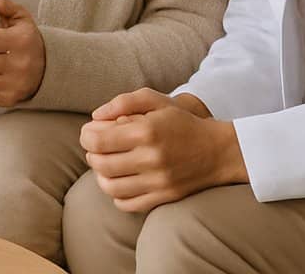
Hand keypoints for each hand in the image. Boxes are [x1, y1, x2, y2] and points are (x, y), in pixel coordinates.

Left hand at [80, 88, 244, 212]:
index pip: (98, 141)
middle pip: (101, 164)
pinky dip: (116, 195)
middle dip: (91, 155)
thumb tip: (95, 117)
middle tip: (96, 149)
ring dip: (100, 176)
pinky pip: (127, 204)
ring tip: (105, 165)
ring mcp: (158, 181)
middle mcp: (151, 158)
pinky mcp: (164, 197)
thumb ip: (123, 102)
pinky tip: (120, 181)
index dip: (86, 137)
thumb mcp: (156, 101)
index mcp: (146, 131)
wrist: (218, 151)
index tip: (89, 134)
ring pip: (111, 187)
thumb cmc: (182, 122)